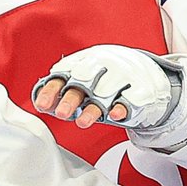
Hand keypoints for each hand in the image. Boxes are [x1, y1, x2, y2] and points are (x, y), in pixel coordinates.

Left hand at [32, 44, 179, 132]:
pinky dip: (121, 107)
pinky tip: (115, 115)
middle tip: (62, 114)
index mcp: (84, 63)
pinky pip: (129, 100)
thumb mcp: (84, 78)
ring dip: (93, 109)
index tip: (43, 105)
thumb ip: (64, 90)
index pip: (63, 75)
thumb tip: (42, 104)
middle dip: (71, 100)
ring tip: (83, 122)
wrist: (144, 70)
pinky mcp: (138, 91)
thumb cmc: (106, 78)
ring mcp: (121, 78)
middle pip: (83, 83)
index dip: (52, 90)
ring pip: (105, 94)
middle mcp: (101, 69)